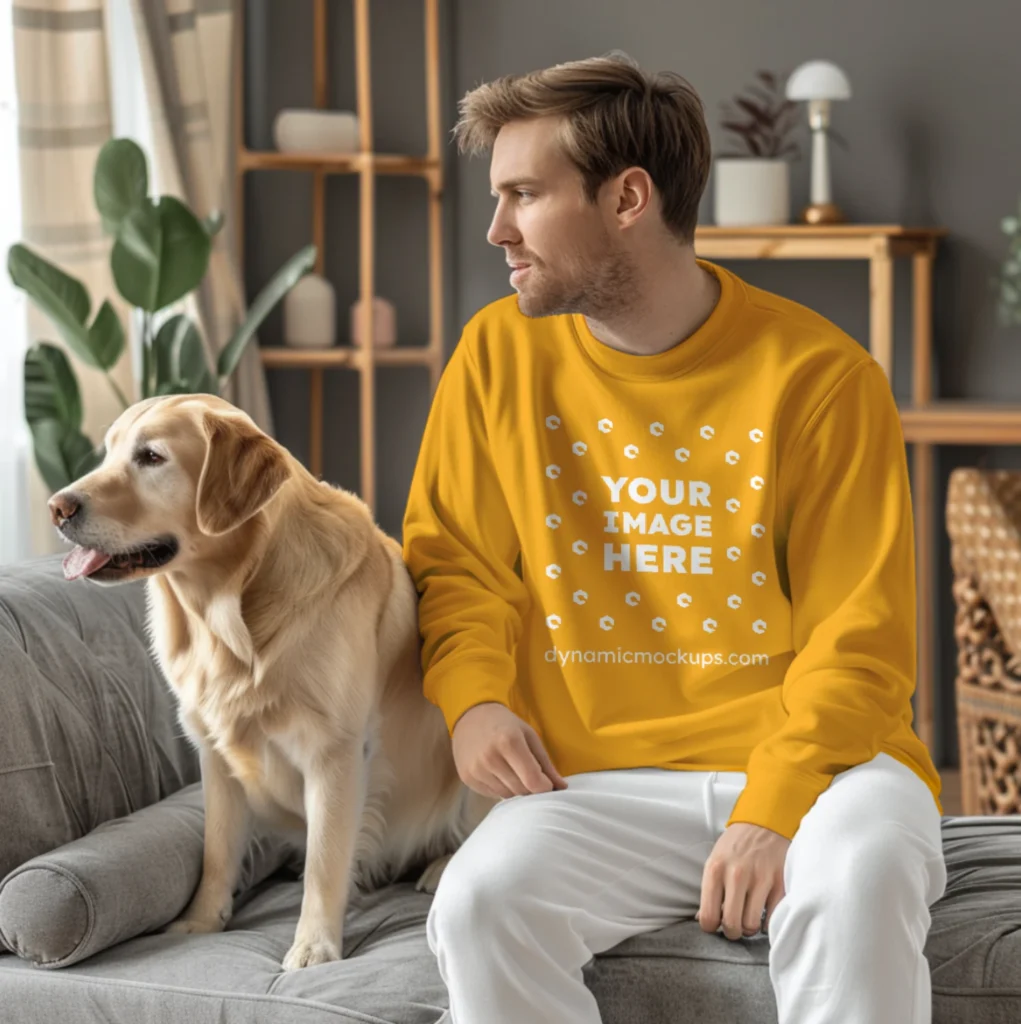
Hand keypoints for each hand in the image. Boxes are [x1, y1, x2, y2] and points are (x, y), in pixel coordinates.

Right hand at [451, 702, 567, 798]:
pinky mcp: (467, 778)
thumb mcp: (529, 736)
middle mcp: (490, 757)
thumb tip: (561, 787)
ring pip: (507, 795)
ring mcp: (476, 769)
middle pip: (521, 790)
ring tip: (512, 770)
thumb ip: (545, 763)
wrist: (471, 717)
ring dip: (515, 788)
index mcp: (509, 742)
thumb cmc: (506, 724)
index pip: (533, 781)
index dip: (545, 787)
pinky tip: (498, 772)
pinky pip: (492, 794)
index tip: (547, 783)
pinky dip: (501, 788)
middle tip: (530, 773)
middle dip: (531, 787)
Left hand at [697, 823, 789, 939]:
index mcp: (715, 870)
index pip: (708, 917)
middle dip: (732, 933)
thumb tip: (702, 919)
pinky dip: (767, 922)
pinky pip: (772, 918)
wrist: (763, 822)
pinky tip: (763, 912)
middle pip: (732, 925)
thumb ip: (709, 890)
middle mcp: (736, 875)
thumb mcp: (714, 860)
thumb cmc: (736, 845)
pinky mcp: (780, 883)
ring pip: (752, 925)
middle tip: (734, 926)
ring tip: (748, 918)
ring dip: (750, 928)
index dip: (711, 927)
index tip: (716, 924)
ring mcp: (760, 879)